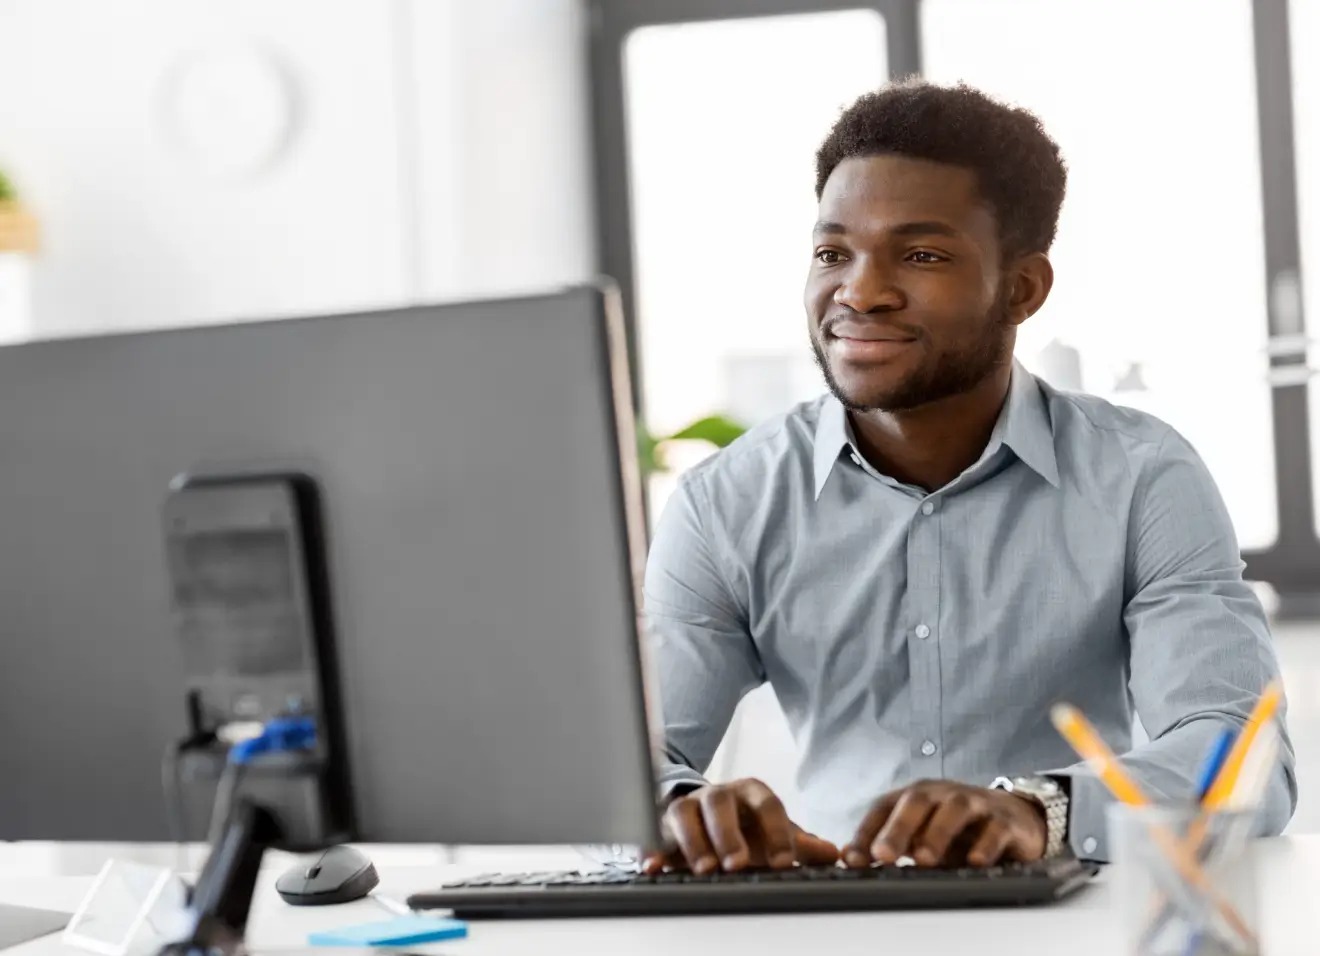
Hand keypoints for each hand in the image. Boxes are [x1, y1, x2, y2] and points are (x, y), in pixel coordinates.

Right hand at [641, 778, 839, 873]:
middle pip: (720, 804)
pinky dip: (652, 848)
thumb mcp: (772, 831)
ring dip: (693, 840)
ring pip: (684, 813)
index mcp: (750, 793)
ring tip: (704, 868)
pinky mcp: (661, 823)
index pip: (767, 804)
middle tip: (737, 864)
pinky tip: (654, 866)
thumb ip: (799, 842)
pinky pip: (653, 831)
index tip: (785, 862)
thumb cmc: (744, 825)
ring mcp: (687, 806)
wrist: (706, 812)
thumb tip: (834, 853)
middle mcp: (717, 795)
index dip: (777, 831)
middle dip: (728, 834)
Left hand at [843, 779, 1045, 867]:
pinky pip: (996, 828)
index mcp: (917, 797)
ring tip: (923, 860)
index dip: (867, 832)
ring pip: (955, 809)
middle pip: (916, 801)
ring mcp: (976, 804)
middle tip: (883, 855)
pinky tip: (974, 861)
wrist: (1015, 819)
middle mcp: (942, 795)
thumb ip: (888, 845)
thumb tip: (847, 856)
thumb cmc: (959, 830)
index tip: (853, 860)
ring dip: (937, 833)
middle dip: (897, 828)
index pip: (884, 808)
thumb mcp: (922, 835)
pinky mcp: (1005, 821)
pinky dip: (985, 844)